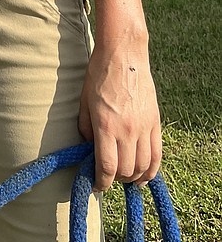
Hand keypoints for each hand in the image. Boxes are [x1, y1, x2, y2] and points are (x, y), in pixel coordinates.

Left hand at [78, 44, 161, 191]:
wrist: (124, 55)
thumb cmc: (99, 75)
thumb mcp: (84, 101)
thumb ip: (86, 128)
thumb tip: (89, 149)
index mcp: (105, 126)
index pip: (107, 167)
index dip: (101, 182)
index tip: (96, 186)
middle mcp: (127, 130)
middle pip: (126, 171)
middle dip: (115, 180)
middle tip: (108, 178)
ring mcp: (144, 127)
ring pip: (143, 166)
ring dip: (133, 177)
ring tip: (125, 178)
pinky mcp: (155, 122)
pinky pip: (157, 154)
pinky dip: (151, 170)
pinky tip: (144, 175)